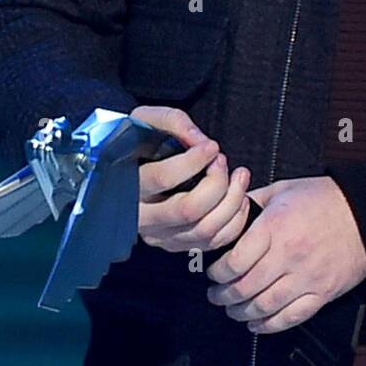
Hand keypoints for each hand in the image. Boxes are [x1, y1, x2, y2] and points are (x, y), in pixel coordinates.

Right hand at [134, 106, 250, 253]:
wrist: (126, 166)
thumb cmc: (139, 141)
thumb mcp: (147, 119)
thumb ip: (173, 122)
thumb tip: (199, 140)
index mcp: (127, 185)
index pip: (164, 178)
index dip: (194, 161)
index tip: (212, 147)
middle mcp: (141, 217)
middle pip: (188, 209)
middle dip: (217, 183)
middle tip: (223, 161)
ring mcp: (159, 236)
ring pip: (204, 229)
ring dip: (232, 200)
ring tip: (239, 176)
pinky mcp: (176, 245)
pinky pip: (214, 242)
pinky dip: (235, 221)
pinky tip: (238, 198)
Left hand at [204, 176, 365, 332]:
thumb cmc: (326, 199)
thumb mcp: (283, 189)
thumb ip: (252, 201)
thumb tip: (228, 211)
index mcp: (276, 227)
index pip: (235, 262)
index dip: (218, 272)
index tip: (213, 272)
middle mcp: (289, 255)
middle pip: (245, 288)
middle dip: (223, 296)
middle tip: (216, 295)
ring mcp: (306, 278)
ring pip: (264, 307)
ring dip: (241, 313)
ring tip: (232, 310)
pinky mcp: (322, 294)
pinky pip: (290, 318)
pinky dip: (269, 326)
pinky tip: (257, 324)